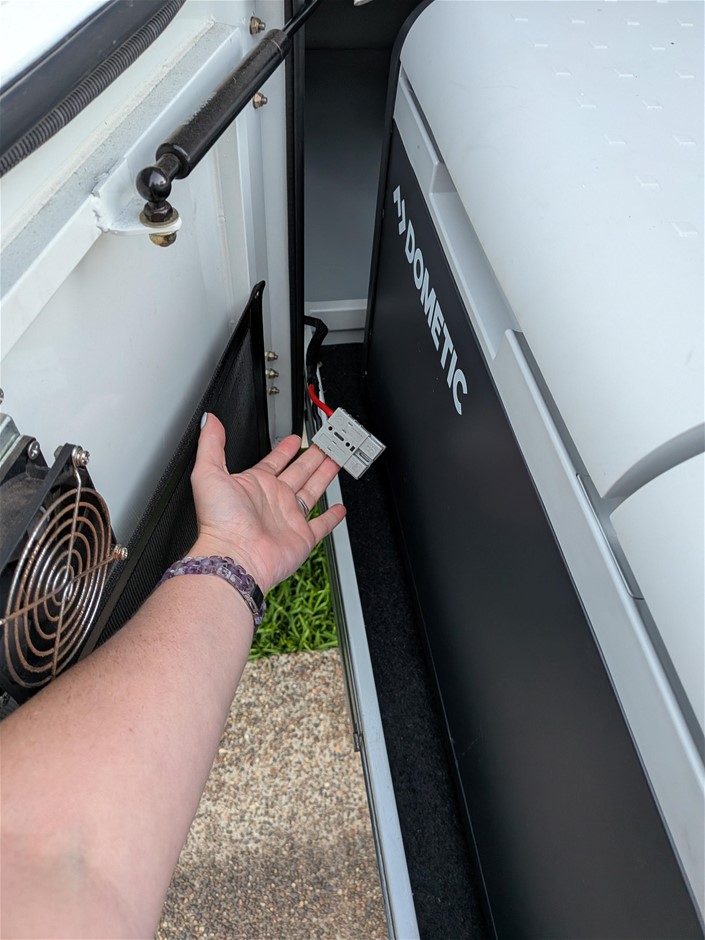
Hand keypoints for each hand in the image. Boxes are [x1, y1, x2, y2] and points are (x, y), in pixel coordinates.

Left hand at [188, 414, 345, 592]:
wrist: (235, 557)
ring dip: (325, 476)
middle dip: (313, 456)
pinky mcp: (302, 537)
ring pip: (312, 491)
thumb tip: (209, 421)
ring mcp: (288, 518)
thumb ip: (211, 444)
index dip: (285, 449)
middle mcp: (273, 500)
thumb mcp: (208, 473)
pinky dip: (332, 518)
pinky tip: (339, 508)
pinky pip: (321, 525)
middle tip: (326, 444)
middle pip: (299, 472)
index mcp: (254, 484)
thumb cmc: (219, 521)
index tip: (295, 438)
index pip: (274, 461)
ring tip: (337, 461)